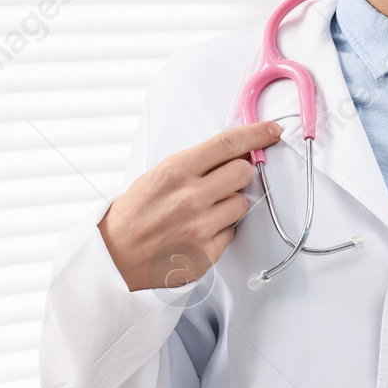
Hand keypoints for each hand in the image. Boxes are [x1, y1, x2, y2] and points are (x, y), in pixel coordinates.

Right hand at [99, 120, 281, 291]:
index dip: (257, 133)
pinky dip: (222, 230)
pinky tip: (200, 230)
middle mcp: (191, 197)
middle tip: (225, 180)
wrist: (115, 256)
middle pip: (244, 171)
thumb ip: (195, 164)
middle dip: (241, 172)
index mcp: (176, 171)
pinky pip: (232, 231)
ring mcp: (201, 226)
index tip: (272, 130)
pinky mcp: (207, 252)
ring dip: (230, 204)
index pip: (228, 143)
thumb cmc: (136, 213)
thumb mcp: (159, 175)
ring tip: (205, 210)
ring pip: (242, 203)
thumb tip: (234, 152)